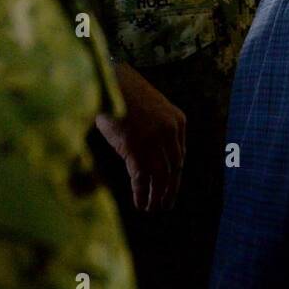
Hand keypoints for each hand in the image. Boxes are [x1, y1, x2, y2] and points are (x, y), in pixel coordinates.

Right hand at [95, 62, 186, 211]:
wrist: (108, 79)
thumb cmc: (123, 92)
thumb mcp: (149, 108)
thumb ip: (156, 129)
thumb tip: (150, 156)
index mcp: (178, 120)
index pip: (180, 154)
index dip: (175, 174)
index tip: (170, 187)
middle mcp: (171, 131)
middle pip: (175, 167)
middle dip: (170, 188)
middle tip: (165, 205)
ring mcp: (154, 140)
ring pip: (160, 176)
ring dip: (156, 195)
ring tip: (152, 209)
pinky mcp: (136, 147)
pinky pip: (142, 177)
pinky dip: (141, 193)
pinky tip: (139, 204)